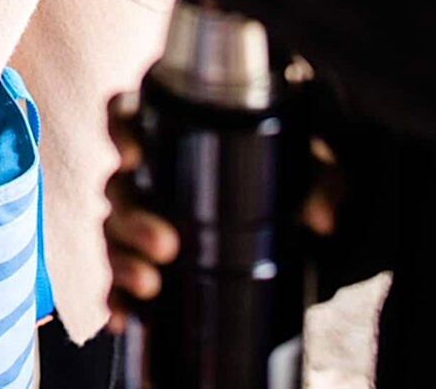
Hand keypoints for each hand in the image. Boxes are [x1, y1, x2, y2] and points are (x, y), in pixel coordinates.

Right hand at [103, 92, 338, 324]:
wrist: (295, 233)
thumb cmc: (289, 183)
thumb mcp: (311, 173)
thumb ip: (319, 183)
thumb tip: (322, 220)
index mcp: (174, 137)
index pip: (129, 116)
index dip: (120, 129)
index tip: (134, 155)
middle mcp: (149, 179)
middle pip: (119, 187)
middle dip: (133, 217)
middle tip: (166, 244)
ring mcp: (142, 224)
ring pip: (113, 236)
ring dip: (122, 261)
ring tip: (150, 284)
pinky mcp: (146, 266)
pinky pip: (117, 283)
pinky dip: (116, 300)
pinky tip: (122, 320)